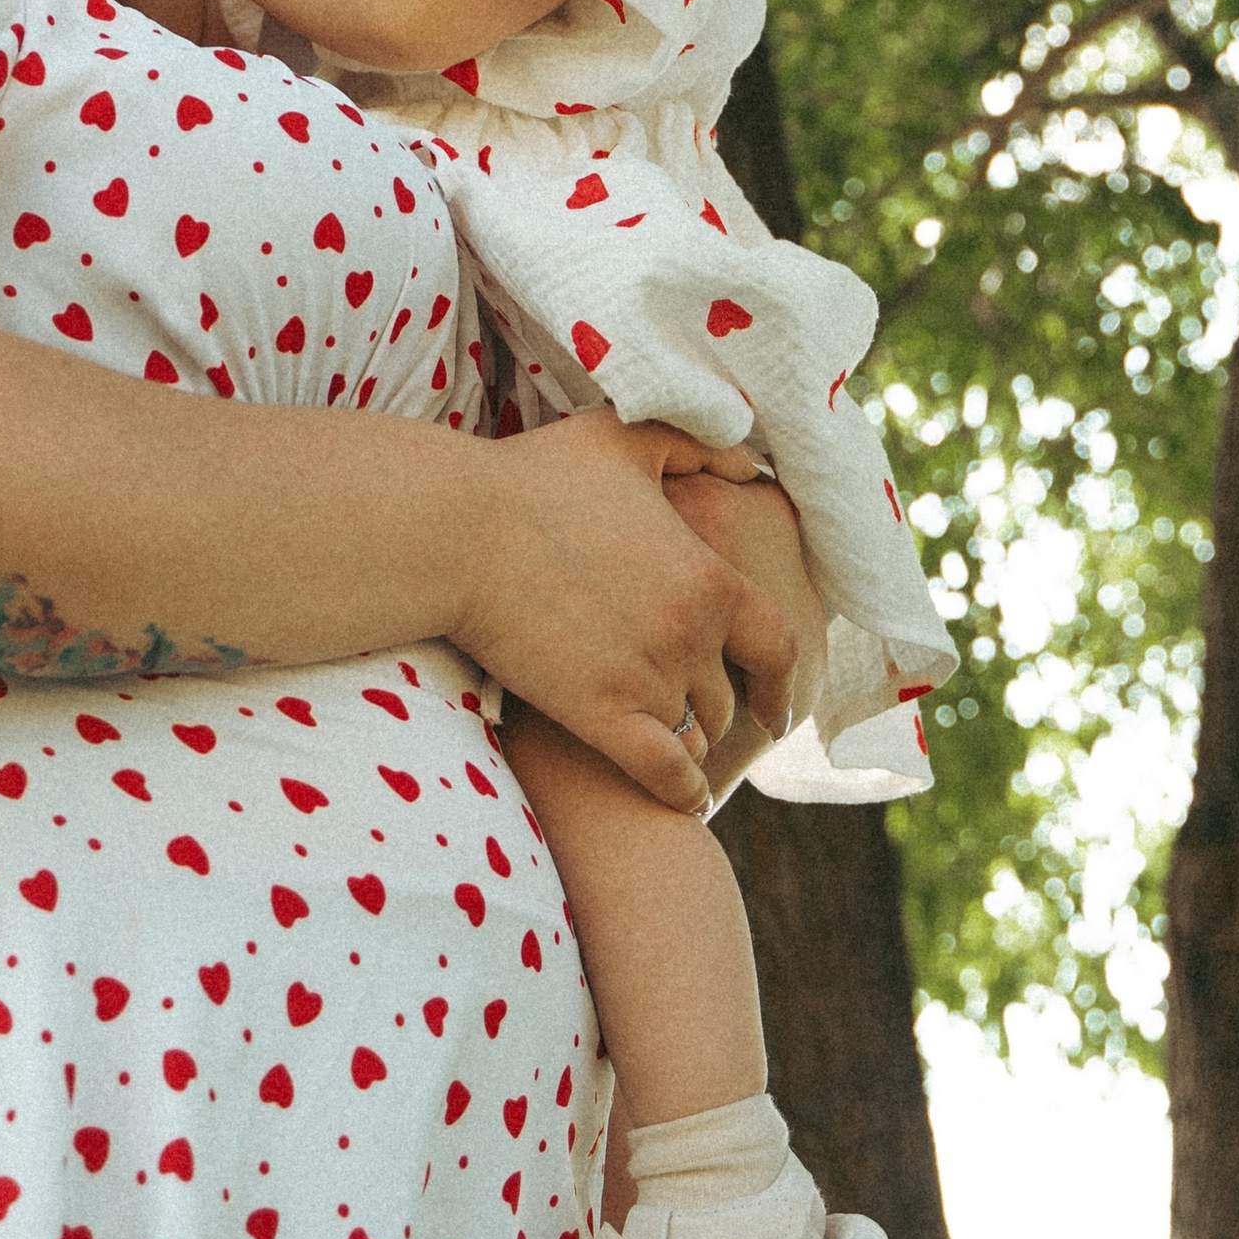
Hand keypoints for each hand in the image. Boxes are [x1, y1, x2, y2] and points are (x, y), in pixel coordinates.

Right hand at [452, 410, 795, 811]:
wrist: (457, 531)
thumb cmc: (533, 478)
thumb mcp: (626, 440)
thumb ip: (698, 444)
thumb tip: (748, 463)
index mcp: (708, 576)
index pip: (777, 644)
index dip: (782, 683)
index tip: (776, 707)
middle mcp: (691, 633)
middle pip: (727, 699)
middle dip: (716, 711)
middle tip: (697, 722)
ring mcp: (648, 677)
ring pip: (693, 735)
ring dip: (687, 744)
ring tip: (670, 749)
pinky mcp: (599, 714)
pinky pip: (663, 773)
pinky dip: (682, 791)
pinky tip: (685, 798)